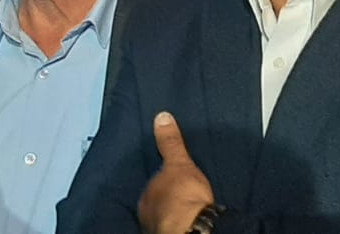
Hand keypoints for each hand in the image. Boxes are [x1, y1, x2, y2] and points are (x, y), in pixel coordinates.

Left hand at [138, 112, 214, 233]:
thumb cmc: (183, 197)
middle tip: (182, 191)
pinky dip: (179, 222)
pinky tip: (189, 220)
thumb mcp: (179, 162)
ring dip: (173, 209)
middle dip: (167, 196)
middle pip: (157, 199)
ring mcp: (158, 225)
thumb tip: (161, 117)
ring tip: (187, 206)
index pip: (152, 182)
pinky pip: (173, 225)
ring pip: (164, 213)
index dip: (162, 180)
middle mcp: (148, 210)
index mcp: (147, 193)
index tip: (171, 178)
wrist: (192, 228)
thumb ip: (170, 142)